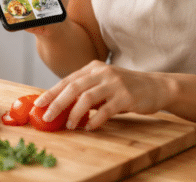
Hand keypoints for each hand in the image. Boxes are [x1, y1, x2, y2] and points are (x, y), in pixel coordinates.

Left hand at [32, 60, 173, 130]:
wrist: (156, 86)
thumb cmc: (126, 87)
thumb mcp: (104, 84)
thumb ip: (86, 91)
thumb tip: (63, 107)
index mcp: (94, 67)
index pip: (68, 80)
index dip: (52, 92)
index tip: (39, 104)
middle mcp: (102, 72)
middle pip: (74, 87)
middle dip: (57, 102)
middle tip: (47, 116)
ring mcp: (115, 83)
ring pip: (87, 97)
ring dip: (75, 113)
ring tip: (69, 125)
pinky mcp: (126, 96)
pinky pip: (106, 110)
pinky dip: (95, 120)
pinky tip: (90, 127)